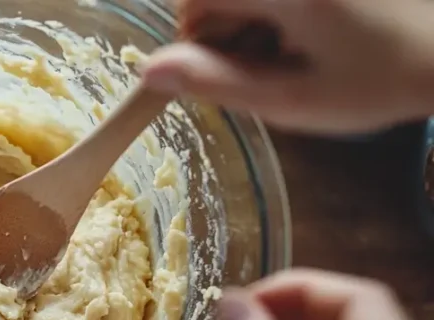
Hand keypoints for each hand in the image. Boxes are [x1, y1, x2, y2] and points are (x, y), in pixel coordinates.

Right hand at [143, 0, 433, 134]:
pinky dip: (283, 8)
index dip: (198, 41)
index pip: (194, 2)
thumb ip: (217, 84)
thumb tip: (149, 71)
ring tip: (304, 42)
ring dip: (258, 15)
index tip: (230, 69)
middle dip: (231, 25)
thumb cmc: (380, 80)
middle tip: (274, 59)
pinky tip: (318, 22)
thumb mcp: (293, 100)